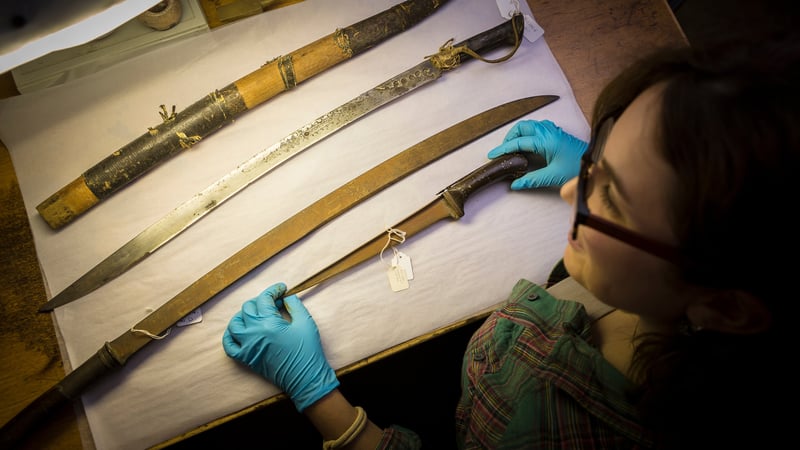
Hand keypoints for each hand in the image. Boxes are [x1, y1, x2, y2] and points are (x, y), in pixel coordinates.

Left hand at [222, 282, 338, 411]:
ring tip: (256, 313)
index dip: (274, 290)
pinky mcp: (246, 358)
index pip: (265, 298)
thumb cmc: (307, 351)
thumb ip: (294, 305)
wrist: (304, 378)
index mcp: (268, 323)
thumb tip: (286, 297)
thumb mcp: (305, 322)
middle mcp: (253, 333)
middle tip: (275, 303)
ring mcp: (247, 346)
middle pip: (248, 308)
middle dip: (261, 300)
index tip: (282, 289)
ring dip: (244, 314)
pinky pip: (229, 345)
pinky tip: (241, 330)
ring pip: (234, 323)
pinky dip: (231, 335)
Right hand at [487, 119, 586, 189]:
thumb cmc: (578, 168)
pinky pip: (539, 128)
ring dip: (519, 133)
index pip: (518, 142)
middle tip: (503, 150)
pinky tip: (529, 144)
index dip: (503, 148)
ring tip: (514, 147)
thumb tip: (516, 184)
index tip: (493, 154)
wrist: (597, 164)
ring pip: (530, 126)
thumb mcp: (552, 177)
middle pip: (522, 127)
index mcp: (545, 141)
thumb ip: (532, 180)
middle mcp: (548, 132)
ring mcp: (554, 131)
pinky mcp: (558, 134)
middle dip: (510, 136)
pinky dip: (529, 133)